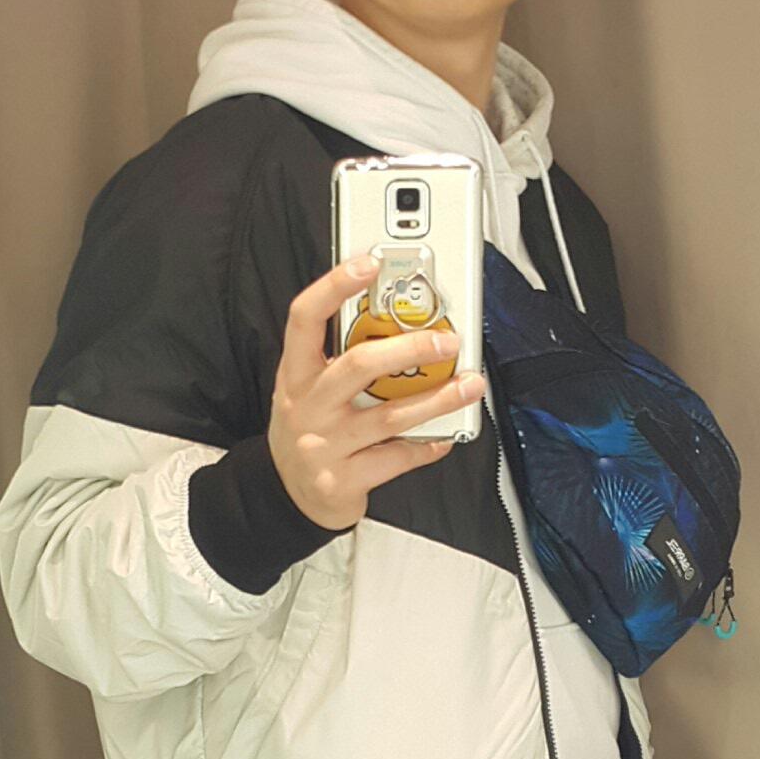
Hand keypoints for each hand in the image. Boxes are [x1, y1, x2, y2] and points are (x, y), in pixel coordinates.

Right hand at [268, 254, 483, 531]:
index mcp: (296, 373)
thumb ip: (341, 357)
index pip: (305, 318)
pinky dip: (428, 445)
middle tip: (447, 340)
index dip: (334, 286)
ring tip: (469, 385)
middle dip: (410, 348)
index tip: (369, 264)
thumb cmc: (310, 429)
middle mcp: (307, 406)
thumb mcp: (308, 389)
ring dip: (438, 398)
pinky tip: (445, 434)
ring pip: (391, 416)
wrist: (289, 495)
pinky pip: (398, 458)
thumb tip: (400, 322)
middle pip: (359, 365)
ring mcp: (323, 445)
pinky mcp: (343, 480)